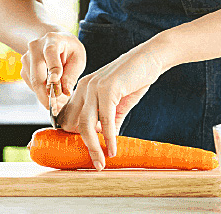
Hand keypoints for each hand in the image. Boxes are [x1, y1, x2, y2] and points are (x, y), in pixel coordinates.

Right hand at [21, 31, 86, 108]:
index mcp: (52, 40)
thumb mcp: (77, 57)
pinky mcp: (23, 68)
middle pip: (38, 74)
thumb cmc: (68, 49)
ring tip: (59, 103)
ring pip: (34, 82)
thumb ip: (72, 74)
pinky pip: (32, 85)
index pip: (51, 54)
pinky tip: (52, 94)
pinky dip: (42, 93)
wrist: (52, 40)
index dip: (54, 71)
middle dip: (46, 94)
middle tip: (56, 109)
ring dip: (45, 96)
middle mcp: (36, 47)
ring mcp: (27, 57)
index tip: (57, 87)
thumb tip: (65, 93)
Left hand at [56, 45, 164, 170]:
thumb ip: (111, 120)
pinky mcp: (108, 88)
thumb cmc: (135, 78)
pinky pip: (105, 119)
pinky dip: (109, 137)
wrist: (151, 58)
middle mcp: (84, 87)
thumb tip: (108, 141)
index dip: (75, 136)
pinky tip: (113, 148)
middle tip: (95, 163)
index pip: (69, 117)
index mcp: (83, 89)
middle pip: (73, 123)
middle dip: (83, 146)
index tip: (86, 153)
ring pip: (86, 124)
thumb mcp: (119, 102)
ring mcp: (94, 87)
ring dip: (94, 147)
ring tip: (101, 162)